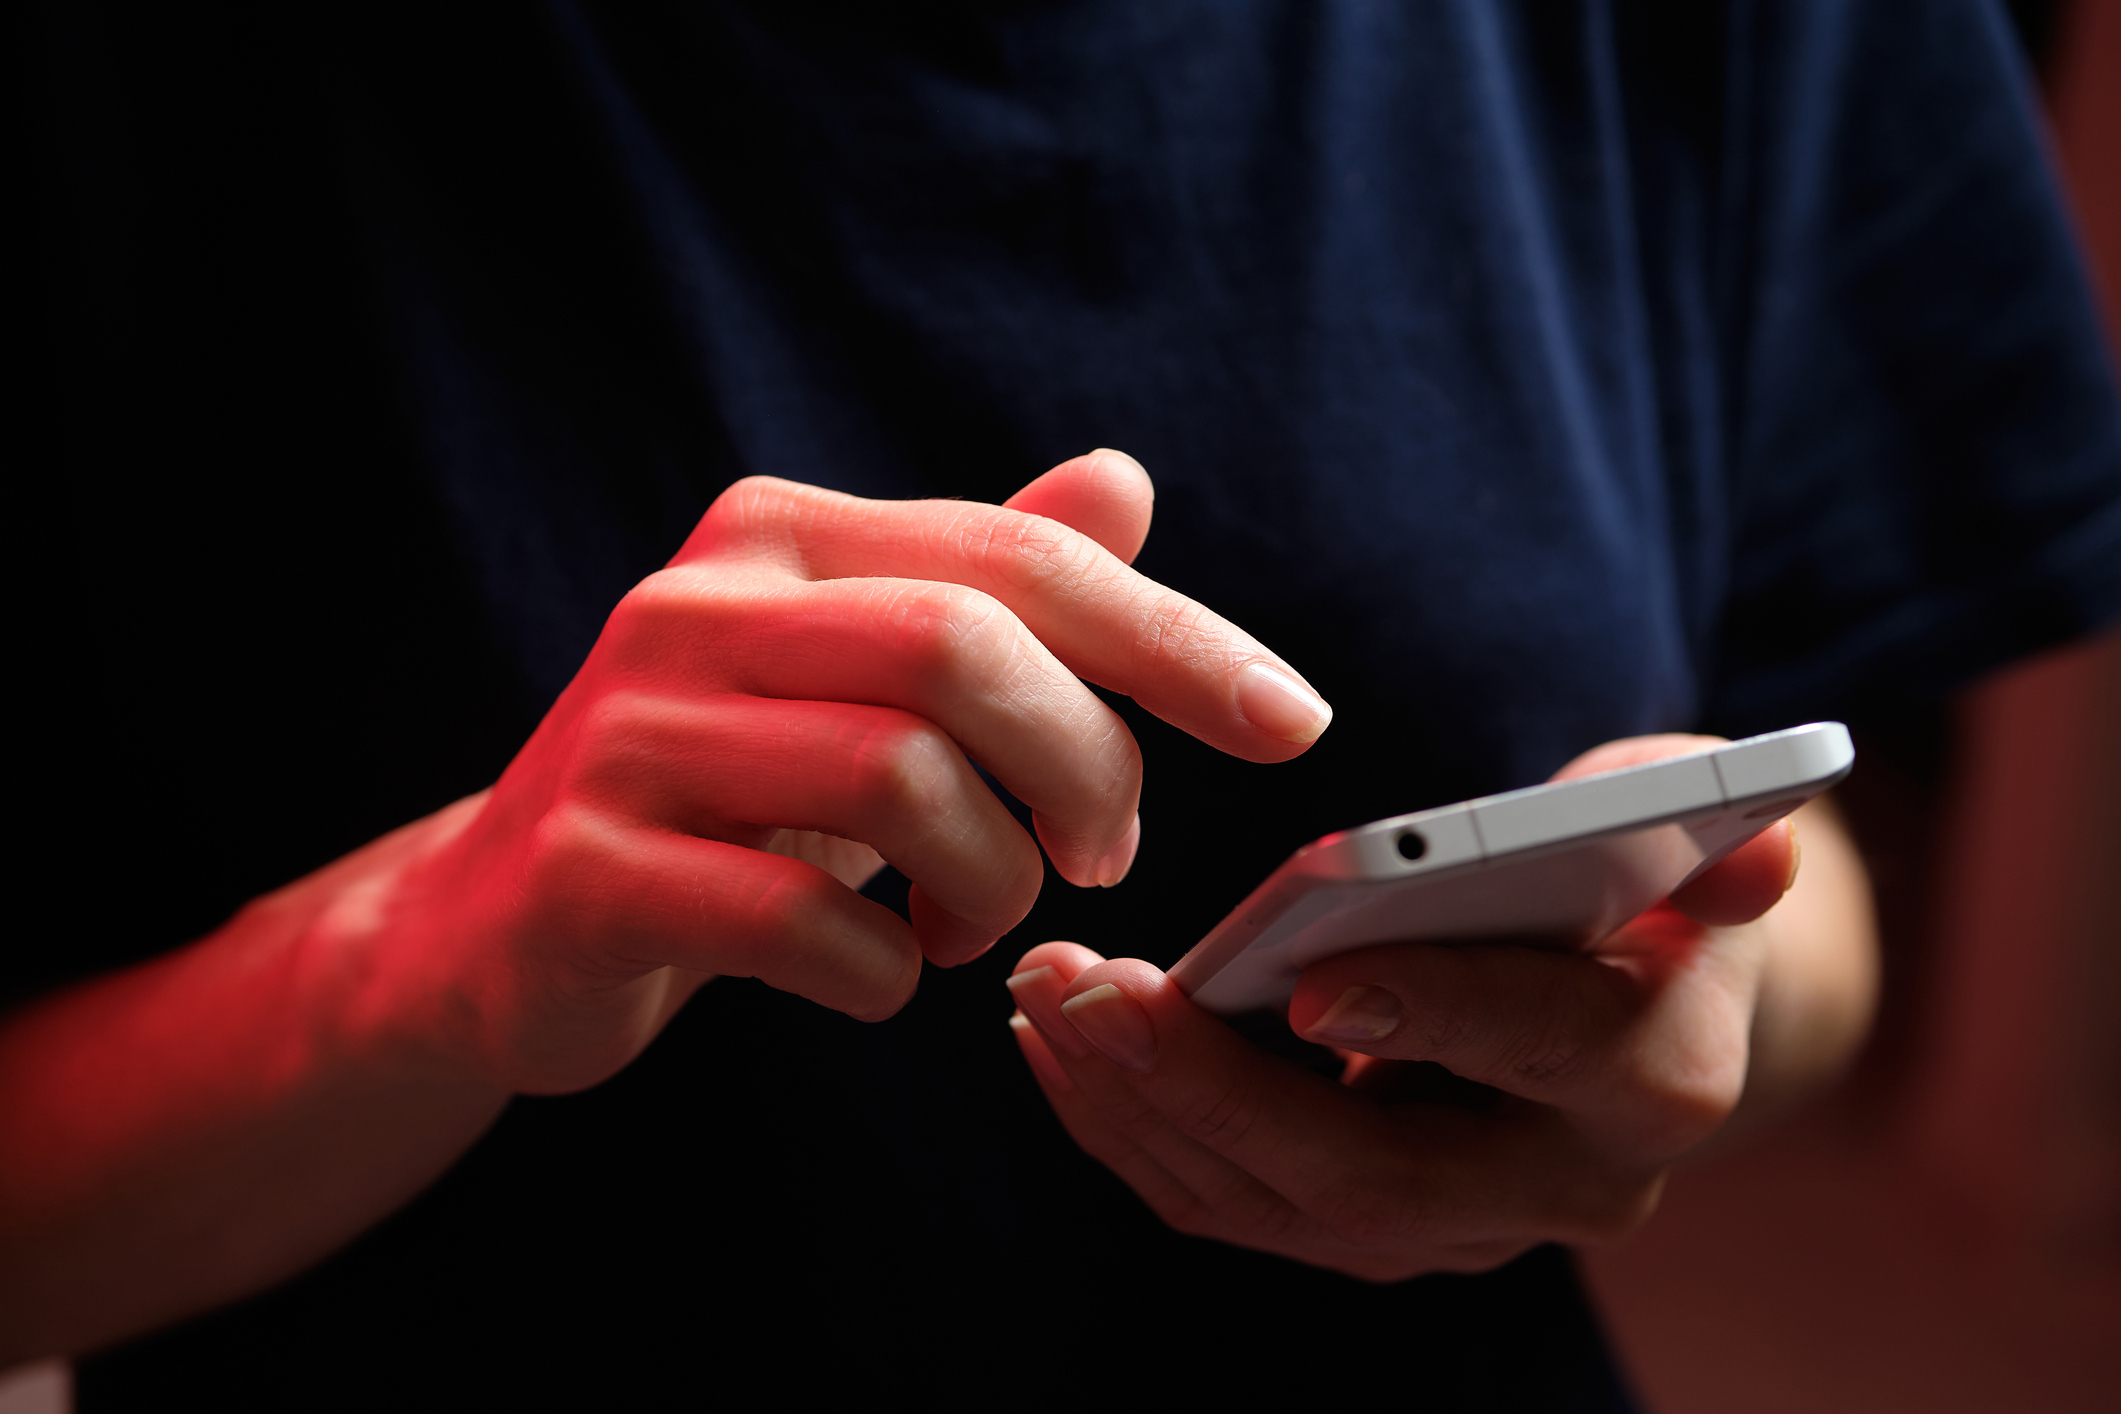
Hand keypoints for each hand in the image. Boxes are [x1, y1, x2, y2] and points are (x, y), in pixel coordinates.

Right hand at [361, 450, 1331, 1093]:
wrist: (502, 921)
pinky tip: (881, 977)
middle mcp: (695, 607)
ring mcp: (628, 738)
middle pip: (961, 649)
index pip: (1016, 557)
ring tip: (982, 921)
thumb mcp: (858, 677)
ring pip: (896, 780)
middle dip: (1083, 767)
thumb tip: (1124, 482)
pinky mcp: (591, 872)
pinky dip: (886, 972)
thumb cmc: (730, 794)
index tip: (1291, 724)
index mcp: (778, 535)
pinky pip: (801, 921)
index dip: (1174, 640)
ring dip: (992, 882)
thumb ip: (985, 582)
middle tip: (1102, 856)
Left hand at [1006, 735, 1842, 1280]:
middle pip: (1371, 1174)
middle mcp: (1563, 1188)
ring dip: (1141, 1110)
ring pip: (1278, 1208)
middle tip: (1088, 992)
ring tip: (1042, 1002)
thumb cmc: (1656, 883)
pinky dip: (1139, 1133)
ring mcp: (1461, 1227)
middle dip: (1212, 1088)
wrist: (1654, 1008)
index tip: (1311, 982)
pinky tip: (1062, 1049)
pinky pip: (1237, 1205)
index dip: (1436, 1016)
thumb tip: (1754, 851)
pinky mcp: (1376, 1229)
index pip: (1544, 1050)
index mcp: (1656, 1077)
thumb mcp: (1695, 833)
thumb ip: (1719, 833)